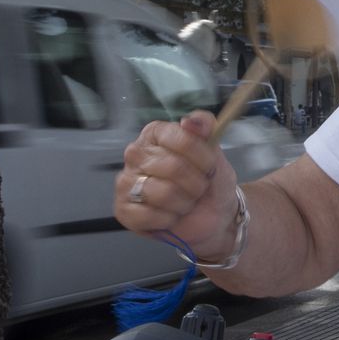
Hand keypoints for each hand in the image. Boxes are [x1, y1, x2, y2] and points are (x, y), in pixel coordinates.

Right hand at [114, 111, 239, 257]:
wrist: (213, 216)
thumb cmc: (210, 181)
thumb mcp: (215, 151)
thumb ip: (206, 126)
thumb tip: (190, 120)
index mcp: (155, 134)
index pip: (182, 138)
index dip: (204, 157)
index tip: (210, 166)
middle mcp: (135, 154)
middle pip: (174, 167)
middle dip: (196, 183)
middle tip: (198, 188)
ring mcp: (125, 182)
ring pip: (163, 193)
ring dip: (184, 203)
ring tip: (185, 201)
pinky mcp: (123, 209)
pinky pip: (150, 215)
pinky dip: (169, 219)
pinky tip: (170, 215)